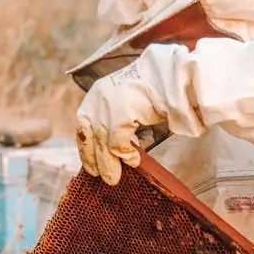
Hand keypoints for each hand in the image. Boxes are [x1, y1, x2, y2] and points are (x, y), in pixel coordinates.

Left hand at [76, 55, 167, 185]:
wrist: (170, 75)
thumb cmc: (152, 91)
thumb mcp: (125, 104)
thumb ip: (115, 122)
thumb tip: (111, 150)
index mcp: (96, 95)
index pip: (83, 126)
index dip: (85, 148)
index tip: (89, 164)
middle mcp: (98, 99)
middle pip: (91, 137)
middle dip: (94, 159)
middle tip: (100, 176)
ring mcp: (108, 106)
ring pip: (103, 143)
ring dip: (108, 164)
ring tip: (114, 178)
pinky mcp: (122, 113)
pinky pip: (118, 144)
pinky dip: (126, 156)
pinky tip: (134, 160)